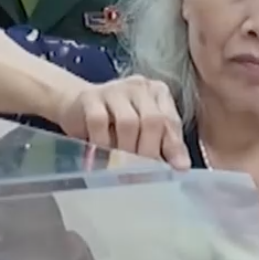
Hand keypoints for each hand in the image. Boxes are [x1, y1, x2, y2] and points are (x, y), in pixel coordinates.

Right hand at [48, 74, 188, 168]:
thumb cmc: (117, 122)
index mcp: (157, 92)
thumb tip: (181, 167)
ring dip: (127, 149)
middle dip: (149, 150)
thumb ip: (165, 144)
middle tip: (144, 172)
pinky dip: (103, 142)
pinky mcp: (90, 97)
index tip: (174, 169)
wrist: (77, 106)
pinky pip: (99, 122)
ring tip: (123, 166)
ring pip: (128, 122)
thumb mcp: (145, 130)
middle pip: (152, 119)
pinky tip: (103, 154)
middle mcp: (138, 87)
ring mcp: (114, 90)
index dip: (173, 146)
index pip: (170, 120)